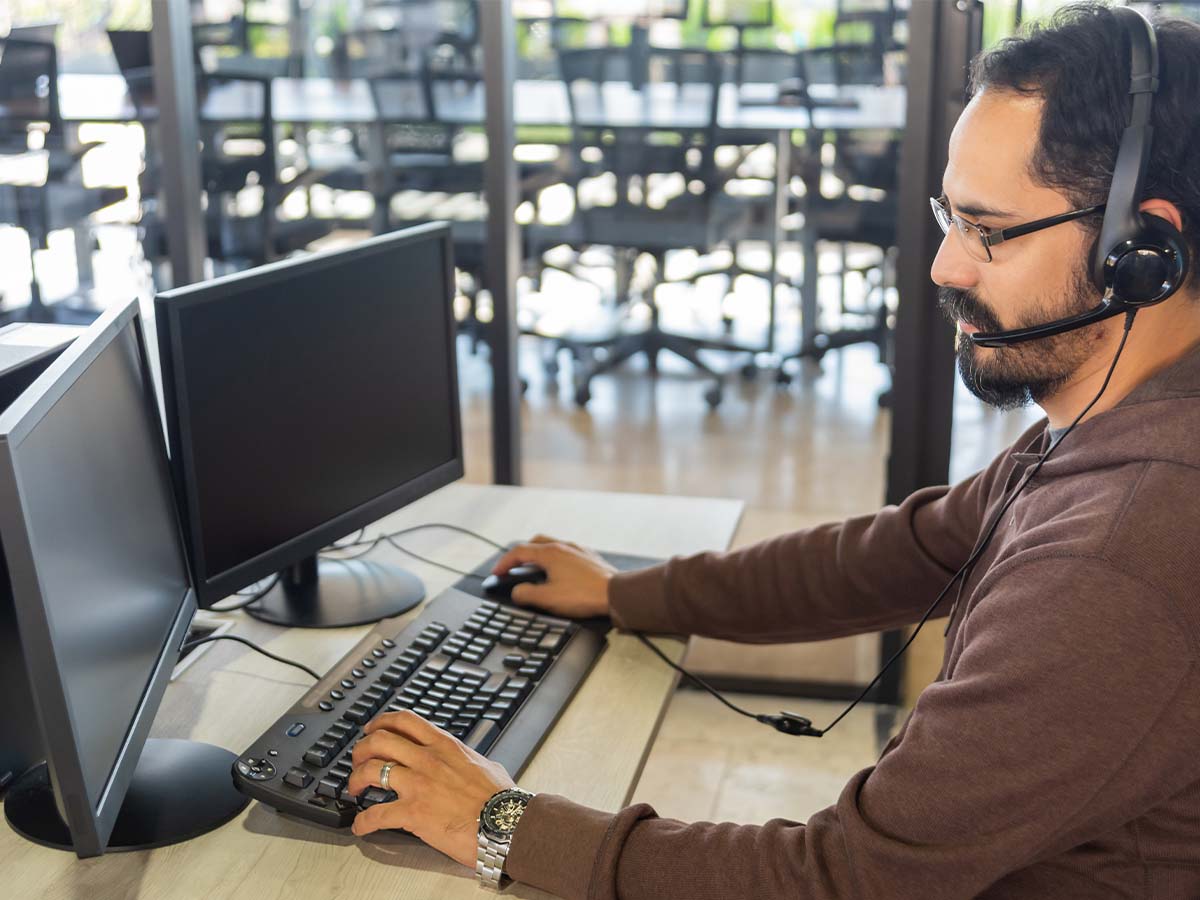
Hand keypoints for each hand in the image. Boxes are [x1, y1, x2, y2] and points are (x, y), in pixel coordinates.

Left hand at [348, 711, 513, 866]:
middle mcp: (427, 760)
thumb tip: (469, 761)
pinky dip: (362, 821)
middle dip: (361, 749)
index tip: (372, 729)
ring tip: (353, 789)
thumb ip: (467, 759)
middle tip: (357, 759)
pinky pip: (376, 814)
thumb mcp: (485, 764)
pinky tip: (360, 825)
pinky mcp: (413, 813)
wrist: (507, 823)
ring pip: (371, 770)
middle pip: (379, 740)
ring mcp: (418, 785)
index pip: (405, 721)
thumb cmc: (501, 799)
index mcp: (445, 745)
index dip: (381, 722)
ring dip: (355, 779)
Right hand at [492, 534, 616, 618]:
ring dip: (539, 557)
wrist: (616, 594)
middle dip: (521, 555)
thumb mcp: (548, 599)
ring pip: (552, 547)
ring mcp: (578, 550)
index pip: (519, 552)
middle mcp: (563, 546)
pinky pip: (567, 553)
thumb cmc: (584, 595)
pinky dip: (556, 560)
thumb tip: (517, 591)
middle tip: (514, 568)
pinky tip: (560, 574)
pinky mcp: (589, 558)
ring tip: (535, 572)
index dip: (504, 563)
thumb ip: (526, 594)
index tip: (497, 573)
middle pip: (535, 543)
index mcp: (550, 553)